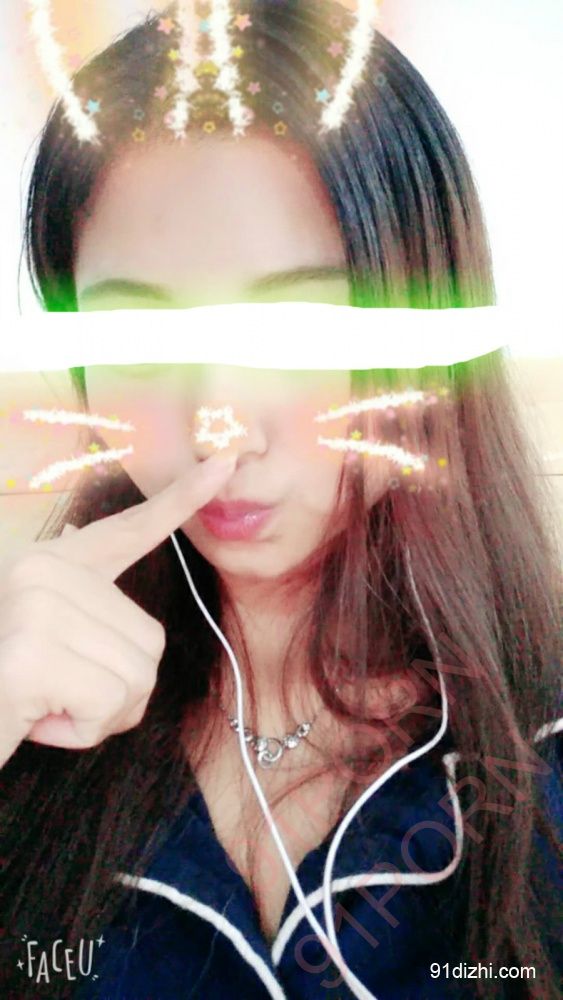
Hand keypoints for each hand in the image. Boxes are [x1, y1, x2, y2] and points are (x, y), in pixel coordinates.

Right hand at [0, 454, 234, 767]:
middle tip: (51, 697)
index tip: (223, 464)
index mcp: (48, 562)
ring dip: (97, 715)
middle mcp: (42, 569)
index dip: (180, 500)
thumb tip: (68, 536)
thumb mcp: (32, 637)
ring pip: (138, 676)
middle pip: (148, 638)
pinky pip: (109, 705)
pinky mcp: (34, 654)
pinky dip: (81, 732)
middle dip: (114, 690)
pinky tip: (34, 721)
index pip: (128, 529)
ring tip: (39, 707)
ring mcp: (37, 605)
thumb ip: (72, 602)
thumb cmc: (2, 689)